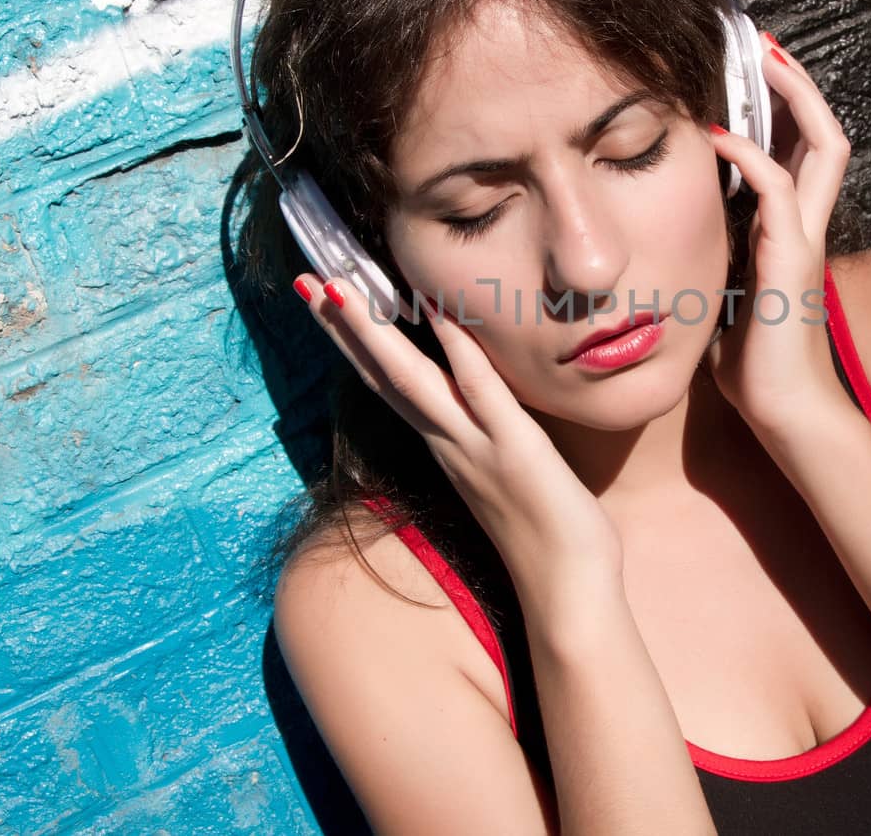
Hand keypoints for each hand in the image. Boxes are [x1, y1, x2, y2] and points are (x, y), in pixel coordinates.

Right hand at [292, 272, 623, 581]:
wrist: (567, 591)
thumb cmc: (546, 535)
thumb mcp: (505, 474)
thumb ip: (486, 439)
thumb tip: (480, 409)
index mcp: (445, 444)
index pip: (388, 383)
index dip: (355, 342)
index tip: (324, 300)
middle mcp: (447, 441)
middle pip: (382, 373)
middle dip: (342, 326)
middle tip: (303, 280)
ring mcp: (474, 443)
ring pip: (411, 377)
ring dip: (372, 330)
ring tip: (338, 285)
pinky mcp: (513, 447)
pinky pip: (479, 387)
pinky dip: (457, 346)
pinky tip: (439, 307)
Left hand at [705, 32, 853, 434]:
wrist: (785, 414)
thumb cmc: (754, 370)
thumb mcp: (728, 303)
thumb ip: (718, 269)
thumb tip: (680, 257)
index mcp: (794, 234)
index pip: (803, 155)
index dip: (786, 112)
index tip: (754, 76)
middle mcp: (808, 227)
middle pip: (826, 135)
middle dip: (799, 86)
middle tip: (767, 45)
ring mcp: (806, 239)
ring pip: (824, 146)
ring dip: (794, 97)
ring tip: (765, 59)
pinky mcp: (791, 258)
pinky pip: (775, 188)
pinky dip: (750, 153)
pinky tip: (716, 135)